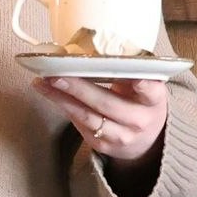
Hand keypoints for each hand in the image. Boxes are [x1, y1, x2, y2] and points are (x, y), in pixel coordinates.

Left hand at [36, 72, 168, 172]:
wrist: (146, 141)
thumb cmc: (141, 103)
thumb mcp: (145, 87)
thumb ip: (129, 72)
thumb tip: (94, 50)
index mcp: (154, 100)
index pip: (150, 90)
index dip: (142, 84)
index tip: (132, 74)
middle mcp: (139, 121)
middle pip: (106, 103)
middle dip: (78, 88)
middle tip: (56, 74)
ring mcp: (120, 136)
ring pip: (87, 116)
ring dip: (61, 98)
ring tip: (42, 82)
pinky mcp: (102, 145)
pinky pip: (79, 124)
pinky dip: (64, 106)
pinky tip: (50, 93)